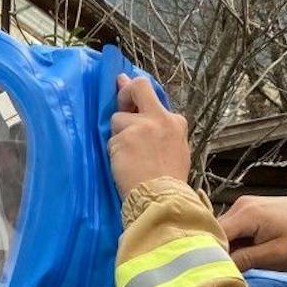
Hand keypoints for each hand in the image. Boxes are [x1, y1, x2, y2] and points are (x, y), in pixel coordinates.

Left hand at [109, 74, 190, 197]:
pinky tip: (124, 166)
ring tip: (128, 158)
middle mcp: (159, 118)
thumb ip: (160, 128)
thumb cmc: (169, 180)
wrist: (163, 199)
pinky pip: (111, 140)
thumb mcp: (175, 149)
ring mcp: (140, 126)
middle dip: (125, 92)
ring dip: (118, 136)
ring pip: (117, 119)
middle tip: (121, 107)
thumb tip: (145, 113)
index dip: (141, 106)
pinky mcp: (123, 138)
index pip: (154, 100)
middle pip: (139, 87)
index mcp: (175, 121)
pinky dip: (114, 153)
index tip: (133, 112)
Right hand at [220, 195, 286, 272]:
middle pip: (216, 232)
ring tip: (238, 262)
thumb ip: (247, 259)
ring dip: (226, 247)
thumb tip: (220, 266)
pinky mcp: (246, 208)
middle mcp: (240, 205)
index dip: (211, 255)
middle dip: (217, 252)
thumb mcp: (276, 255)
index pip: (215, 236)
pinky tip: (244, 252)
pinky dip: (233, 242)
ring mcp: (243, 205)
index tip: (214, 273)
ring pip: (223, 231)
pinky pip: (232, 228)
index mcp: (247, 214)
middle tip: (225, 271)